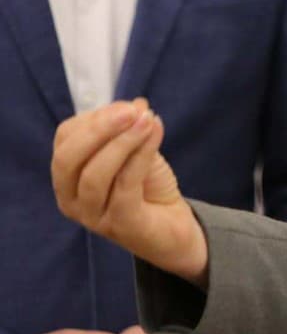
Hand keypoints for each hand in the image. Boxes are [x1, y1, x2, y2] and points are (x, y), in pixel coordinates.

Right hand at [51, 99, 208, 285]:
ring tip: (148, 120)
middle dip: (98, 129)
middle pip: (68, 160)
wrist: (174, 228)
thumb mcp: (136, 151)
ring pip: (95, 175)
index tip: (128, 106)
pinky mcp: (120, 226)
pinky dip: (140, 155)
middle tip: (131, 112)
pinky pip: (125, 187)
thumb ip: (130, 130)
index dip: (94, 118)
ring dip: (123, 141)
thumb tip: (136, 105)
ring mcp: (93, 216)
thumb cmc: (146, 186)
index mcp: (68, 177)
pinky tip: (155, 134)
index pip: (65, 140)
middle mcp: (71, 199)